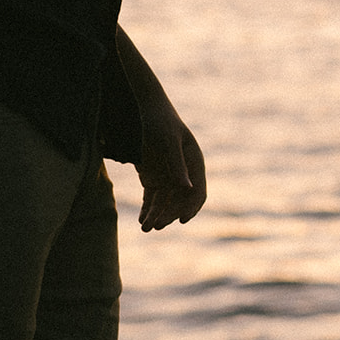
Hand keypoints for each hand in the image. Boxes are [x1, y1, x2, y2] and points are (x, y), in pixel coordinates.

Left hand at [135, 109, 206, 230]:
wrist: (147, 111)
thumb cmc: (162, 122)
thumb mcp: (169, 141)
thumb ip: (177, 164)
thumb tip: (187, 188)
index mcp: (194, 165)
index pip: (197, 192)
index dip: (192, 207)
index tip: (182, 219)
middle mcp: (183, 174)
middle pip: (179, 202)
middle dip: (169, 215)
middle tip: (156, 225)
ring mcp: (168, 177)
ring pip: (164, 203)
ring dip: (156, 216)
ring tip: (145, 227)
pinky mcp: (153, 178)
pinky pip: (151, 198)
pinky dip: (147, 210)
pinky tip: (141, 220)